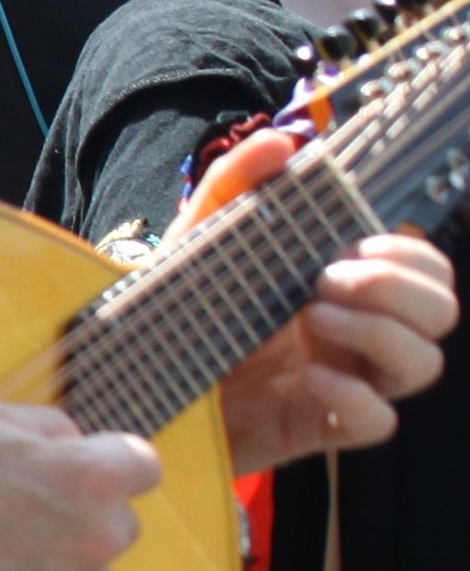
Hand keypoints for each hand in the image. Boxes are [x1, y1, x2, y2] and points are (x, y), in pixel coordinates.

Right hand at [0, 398, 164, 570]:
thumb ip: (47, 428)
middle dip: (82, 520)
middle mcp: (99, 538)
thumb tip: (75, 446)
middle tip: (20, 517)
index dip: (109, 464)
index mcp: (92, 477)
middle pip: (117, 526)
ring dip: (57, 566)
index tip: (75, 470)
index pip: (144, 467)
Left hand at [182, 127, 454, 467]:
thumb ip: (234, 186)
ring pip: (422, 364)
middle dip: (402, 287)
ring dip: (383, 333)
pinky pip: (378, 421)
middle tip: (332, 277)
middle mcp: (355, 333)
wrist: (131, 377)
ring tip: (316, 316)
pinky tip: (309, 377)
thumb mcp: (198, 238)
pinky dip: (356, 396)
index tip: (355, 239)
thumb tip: (280, 143)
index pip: (422, 266)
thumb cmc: (178, 305)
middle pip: (439, 311)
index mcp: (343, 284)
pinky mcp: (317, 427)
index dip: (410, 251)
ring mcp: (343, 381)